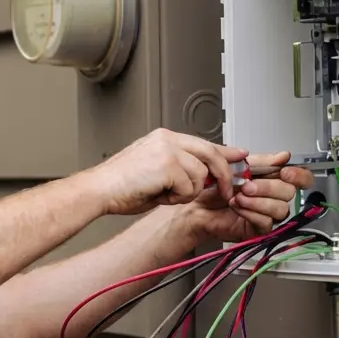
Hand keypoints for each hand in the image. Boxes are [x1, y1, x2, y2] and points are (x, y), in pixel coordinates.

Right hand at [84, 128, 247, 215]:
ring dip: (187, 193)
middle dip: (224, 177)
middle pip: (211, 154)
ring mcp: (168, 150)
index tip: (240, 155)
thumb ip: (180, 168)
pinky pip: (189, 188)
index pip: (203, 143)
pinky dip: (177, 199)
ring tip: (163, 194)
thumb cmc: (120, 187)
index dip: (225, 151)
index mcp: (164, 138)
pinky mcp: (168, 165)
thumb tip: (205, 177)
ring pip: (200, 176)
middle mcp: (168, 139)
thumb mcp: (155, 172)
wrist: (98, 191)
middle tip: (227, 192)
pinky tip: (158, 196)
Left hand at [179, 150, 314, 242]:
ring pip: (280, 209)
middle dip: (268, 187)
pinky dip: (251, 213)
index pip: (300, 179)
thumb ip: (261, 161)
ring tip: (238, 197)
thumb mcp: (237, 166)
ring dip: (258, 201)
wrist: (194, 205)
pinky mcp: (258, 230)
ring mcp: (267, 214)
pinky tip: (237, 207)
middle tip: (247, 186)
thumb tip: (284, 156)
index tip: (285, 172)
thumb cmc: (212, 187)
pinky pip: (266, 223)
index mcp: (271, 179)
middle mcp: (272, 197)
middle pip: (290, 193)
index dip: (299, 175)